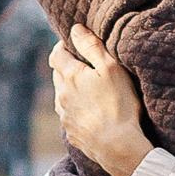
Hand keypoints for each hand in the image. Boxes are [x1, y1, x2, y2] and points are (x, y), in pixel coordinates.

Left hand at [50, 26, 150, 175]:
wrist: (117, 146)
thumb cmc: (118, 105)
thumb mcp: (110, 68)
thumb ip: (91, 46)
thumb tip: (75, 29)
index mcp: (70, 76)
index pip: (56, 54)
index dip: (62, 46)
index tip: (72, 43)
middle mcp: (61, 95)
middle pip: (57, 75)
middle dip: (67, 67)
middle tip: (83, 65)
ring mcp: (65, 116)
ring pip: (61, 96)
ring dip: (70, 89)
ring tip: (88, 89)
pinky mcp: (71, 133)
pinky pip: (68, 115)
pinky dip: (75, 109)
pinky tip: (89, 112)